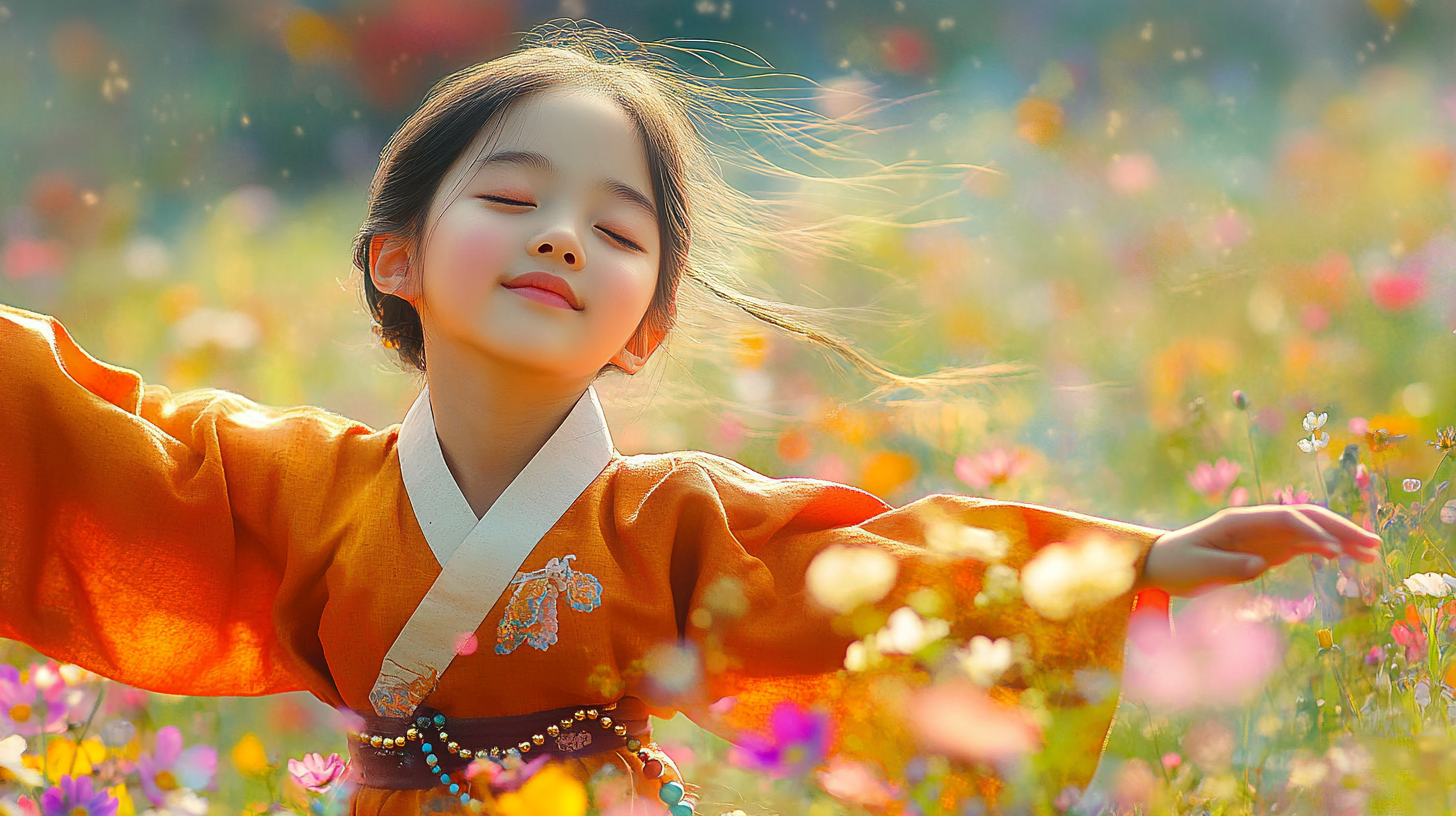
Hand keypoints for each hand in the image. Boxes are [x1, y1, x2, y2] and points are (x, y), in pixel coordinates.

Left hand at [1137, 504, 1381, 596]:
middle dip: (1339, 528)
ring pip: (1310, 531)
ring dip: (1340, 539)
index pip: (1284, 519)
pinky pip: (1302, 546)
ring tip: (1372, 553)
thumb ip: (1227, 566)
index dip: (1311, 531)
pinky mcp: (1268, 549)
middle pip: (1305, 517)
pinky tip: (1347, 559)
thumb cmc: (1177, 565)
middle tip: (1372, 544)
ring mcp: (1264, 535)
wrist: (1162, 563)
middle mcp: (1257, 523)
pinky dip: (1326, 550)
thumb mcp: (1197, 569)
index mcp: (1239, 521)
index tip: (1334, 550)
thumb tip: (1260, 565)